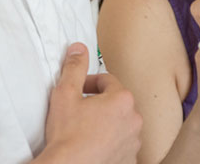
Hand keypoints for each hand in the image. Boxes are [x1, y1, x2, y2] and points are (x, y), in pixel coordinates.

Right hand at [42, 43, 141, 163]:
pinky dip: (111, 143)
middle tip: (81, 110)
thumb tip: (79, 48)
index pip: (107, 81)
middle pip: (116, 102)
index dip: (90, 83)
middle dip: (100, 103)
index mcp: (122, 99)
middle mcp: (134, 119)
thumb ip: (74, 67)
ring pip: (121, 124)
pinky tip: (95, 145)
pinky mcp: (129, 159)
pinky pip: (122, 145)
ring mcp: (134, 142)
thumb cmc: (67, 135)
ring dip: (107, 123)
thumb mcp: (65, 94)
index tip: (78, 90)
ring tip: (87, 129)